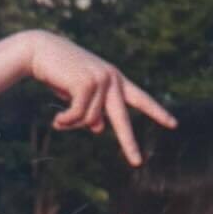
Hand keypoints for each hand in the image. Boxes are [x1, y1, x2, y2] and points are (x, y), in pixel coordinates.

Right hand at [29, 31, 174, 164]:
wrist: (40, 51)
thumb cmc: (60, 72)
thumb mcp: (81, 92)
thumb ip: (94, 108)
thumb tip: (99, 129)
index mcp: (115, 79)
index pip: (141, 98)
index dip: (157, 112)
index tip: (173, 124)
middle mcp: (112, 79)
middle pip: (122, 119)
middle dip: (128, 143)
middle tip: (137, 163)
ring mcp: (100, 81)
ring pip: (89, 120)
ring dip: (72, 123)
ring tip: (60, 117)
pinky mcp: (86, 84)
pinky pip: (77, 116)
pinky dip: (65, 121)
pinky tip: (56, 119)